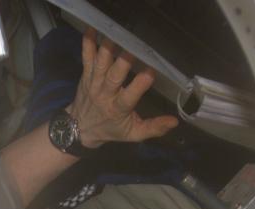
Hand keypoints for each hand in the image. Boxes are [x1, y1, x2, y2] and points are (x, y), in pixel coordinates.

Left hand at [70, 27, 178, 147]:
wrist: (80, 128)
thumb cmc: (111, 129)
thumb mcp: (133, 134)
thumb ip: (153, 128)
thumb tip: (174, 121)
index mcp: (118, 109)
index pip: (128, 97)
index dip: (139, 85)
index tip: (151, 72)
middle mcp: (105, 94)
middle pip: (113, 76)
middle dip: (123, 61)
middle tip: (134, 48)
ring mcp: (94, 82)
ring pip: (100, 64)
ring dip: (107, 49)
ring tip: (116, 34)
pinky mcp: (86, 74)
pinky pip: (86, 57)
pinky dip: (88, 43)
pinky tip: (92, 29)